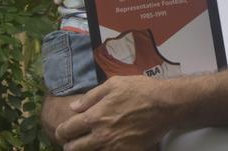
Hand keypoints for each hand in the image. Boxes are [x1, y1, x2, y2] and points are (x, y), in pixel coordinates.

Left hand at [56, 76, 173, 150]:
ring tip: (91, 141)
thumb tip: (74, 107)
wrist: (165, 105)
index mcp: (95, 116)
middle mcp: (101, 135)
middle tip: (73, 139)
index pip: (67, 130)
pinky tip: (108, 143)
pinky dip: (104, 150)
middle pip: (73, 149)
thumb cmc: (140, 90)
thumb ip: (91, 97)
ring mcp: (114, 147)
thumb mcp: (114, 84)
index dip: (62, 130)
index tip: (64, 130)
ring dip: (86, 148)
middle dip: (69, 144)